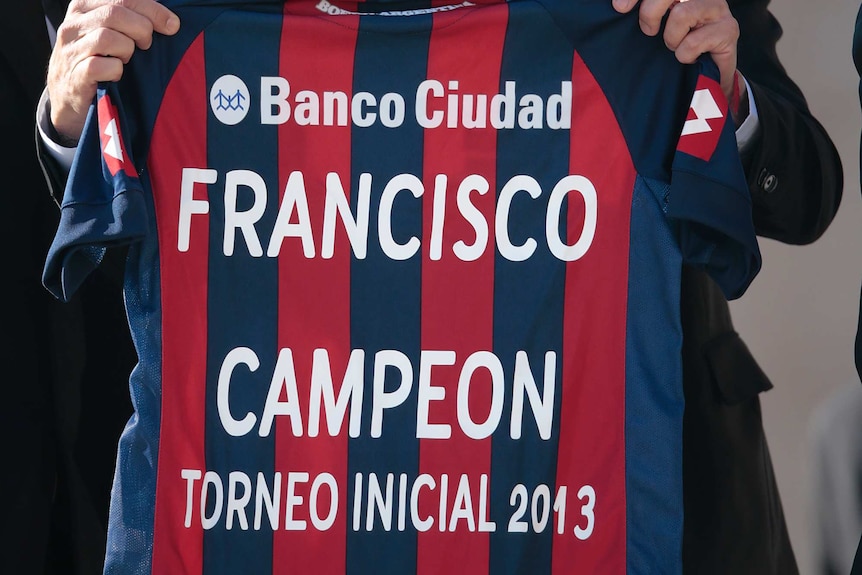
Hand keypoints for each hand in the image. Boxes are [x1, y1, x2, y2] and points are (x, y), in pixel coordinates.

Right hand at [47, 0, 179, 142]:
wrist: (69, 96)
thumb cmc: (98, 60)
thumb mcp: (108, 32)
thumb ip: (129, 19)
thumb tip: (169, 20)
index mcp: (84, 7)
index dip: (152, 9)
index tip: (172, 24)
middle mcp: (73, 24)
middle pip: (115, 13)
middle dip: (142, 29)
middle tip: (147, 45)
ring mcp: (72, 50)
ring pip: (107, 37)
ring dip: (128, 50)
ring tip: (127, 59)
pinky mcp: (76, 74)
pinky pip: (102, 66)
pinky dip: (117, 71)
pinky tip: (118, 74)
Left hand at [612, 0, 742, 118]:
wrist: (708, 78)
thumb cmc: (677, 49)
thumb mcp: (656, 29)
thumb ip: (644, 14)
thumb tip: (618, 7)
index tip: (619, 8)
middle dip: (650, 12)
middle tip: (648, 31)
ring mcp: (717, 8)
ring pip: (681, 13)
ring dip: (671, 38)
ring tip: (675, 46)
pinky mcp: (729, 29)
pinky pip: (693, 41)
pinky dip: (685, 54)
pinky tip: (690, 57)